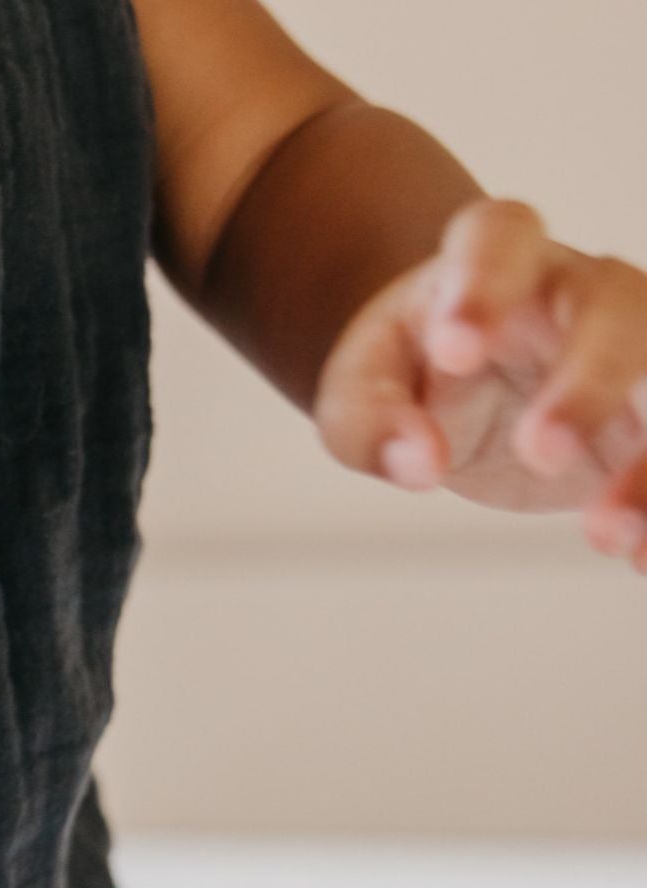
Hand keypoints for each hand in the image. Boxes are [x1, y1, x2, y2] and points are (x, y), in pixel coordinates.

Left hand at [314, 197, 646, 570]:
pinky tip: (641, 560)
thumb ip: (373, 421)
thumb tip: (417, 461)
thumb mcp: (360, 392)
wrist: (460, 377)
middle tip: (541, 450)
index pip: (501, 236)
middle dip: (590, 378)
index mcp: (495, 260)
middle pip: (614, 308)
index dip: (485, 281)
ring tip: (609, 533)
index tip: (454, 349)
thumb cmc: (409, 370)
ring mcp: (632, 346)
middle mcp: (580, 290)